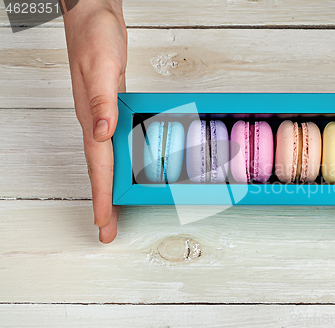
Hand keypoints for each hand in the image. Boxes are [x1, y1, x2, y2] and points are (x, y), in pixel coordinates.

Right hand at [63, 0, 126, 242]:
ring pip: (107, 160)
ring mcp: (102, 116)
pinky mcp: (110, 108)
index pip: (99, 164)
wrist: (92, 15)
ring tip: (114, 210)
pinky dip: (118, 162)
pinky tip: (125, 169)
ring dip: (110, 186)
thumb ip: (102, 100)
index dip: (101, 195)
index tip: (102, 222)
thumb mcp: (102, 65)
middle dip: (103, 201)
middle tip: (107, 230)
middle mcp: (95, 121)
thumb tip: (103, 133)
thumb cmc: (94, 36)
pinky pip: (115, 144)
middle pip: (101, 169)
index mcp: (93, 117)